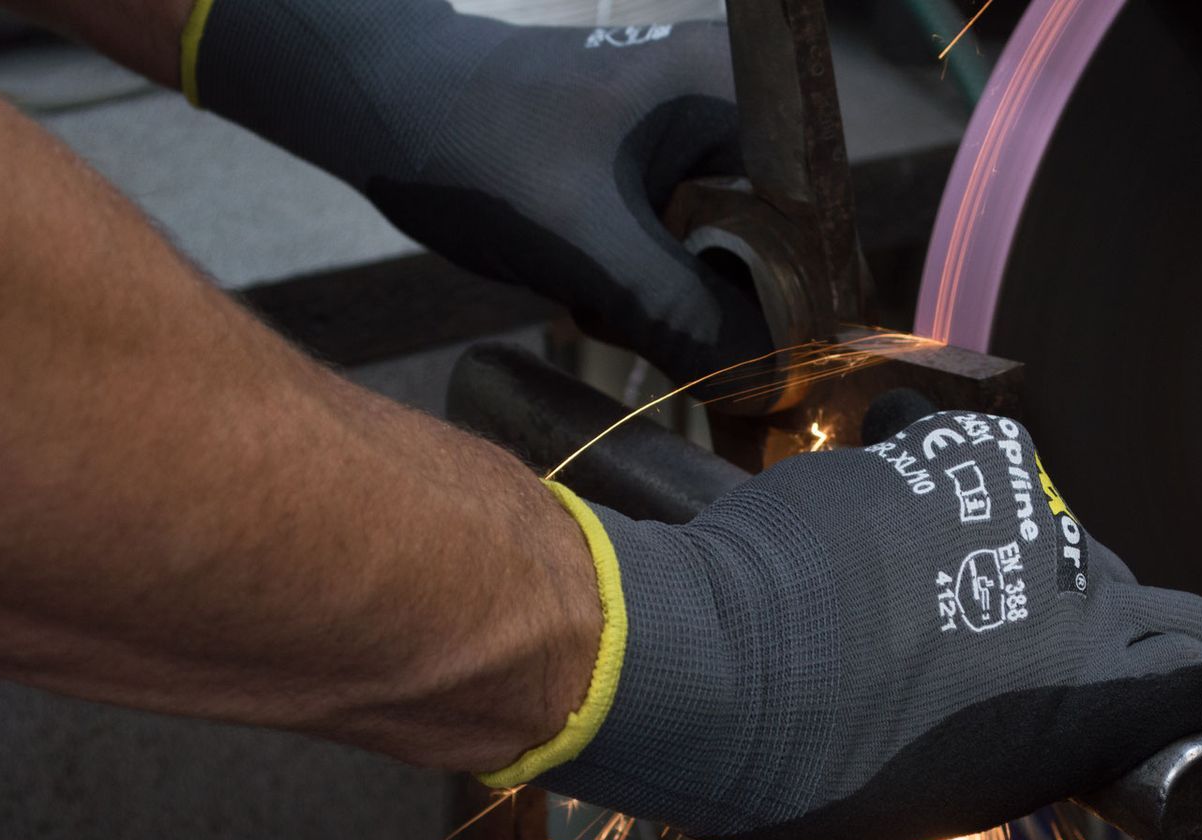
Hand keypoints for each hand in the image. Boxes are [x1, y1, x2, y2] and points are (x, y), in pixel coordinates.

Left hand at [189, 1, 768, 383]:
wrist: (384, 111)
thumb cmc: (479, 149)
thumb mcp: (588, 245)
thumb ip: (683, 314)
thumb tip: (767, 383)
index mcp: (735, 93)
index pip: (817, 215)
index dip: (800, 298)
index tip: (770, 366)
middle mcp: (726, 111)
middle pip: (774, 246)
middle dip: (720, 307)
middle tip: (643, 323)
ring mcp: (685, 147)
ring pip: (722, 264)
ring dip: (673, 309)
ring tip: (599, 299)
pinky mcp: (647, 183)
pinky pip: (678, 260)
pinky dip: (642, 296)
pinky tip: (588, 295)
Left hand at [483, 409, 1201, 839]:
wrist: (723, 671)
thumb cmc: (820, 766)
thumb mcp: (960, 789)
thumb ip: (1036, 736)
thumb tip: (1044, 704)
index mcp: (1099, 693)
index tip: (1186, 713)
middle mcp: (1083, 592)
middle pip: (1162, 600)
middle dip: (1130, 632)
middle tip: (1054, 661)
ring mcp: (1021, 515)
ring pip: (1066, 535)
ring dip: (1026, 568)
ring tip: (936, 603)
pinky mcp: (955, 455)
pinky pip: (981, 469)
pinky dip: (951, 497)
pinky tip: (890, 532)